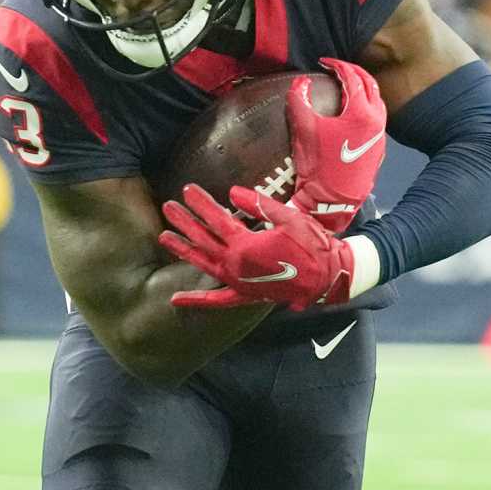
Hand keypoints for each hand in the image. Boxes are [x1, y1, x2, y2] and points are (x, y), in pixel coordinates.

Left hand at [158, 183, 354, 310]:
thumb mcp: (289, 217)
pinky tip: (174, 299)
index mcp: (245, 245)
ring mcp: (236, 281)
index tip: (187, 189)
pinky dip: (196, 300)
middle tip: (167, 206)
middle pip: (203, 239)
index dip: (201, 203)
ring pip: (202, 263)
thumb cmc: (311, 244)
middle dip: (185, 221)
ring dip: (182, 249)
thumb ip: (259, 205)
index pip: (216, 219)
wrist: (326, 276)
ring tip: (164, 237)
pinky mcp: (243, 294)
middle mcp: (235, 264)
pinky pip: (216, 299)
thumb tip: (232, 191)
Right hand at [287, 57, 385, 232]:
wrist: (333, 202)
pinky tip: (351, 115)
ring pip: (377, 102)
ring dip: (364, 90)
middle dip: (355, 73)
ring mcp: (380, 137)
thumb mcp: (304, 130)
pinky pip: (376, 120)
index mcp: (361, 112)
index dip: (338, 66)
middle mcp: (377, 121)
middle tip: (338, 69)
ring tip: (347, 88)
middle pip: (371, 85)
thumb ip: (299, 101)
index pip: (353, 77)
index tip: (325, 62)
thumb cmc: (319, 166)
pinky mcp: (378, 150)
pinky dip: (366, 108)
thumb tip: (299, 82)